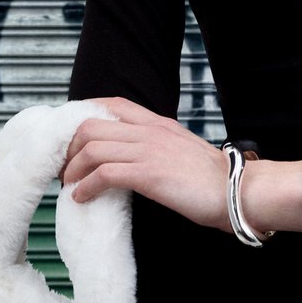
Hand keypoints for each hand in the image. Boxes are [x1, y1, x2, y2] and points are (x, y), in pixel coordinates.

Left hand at [62, 97, 231, 230]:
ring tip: (70, 185)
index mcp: (158, 123)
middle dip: (70, 147)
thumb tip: (135, 158)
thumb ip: (159, 146)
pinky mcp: (149, 174)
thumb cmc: (212, 179)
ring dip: (72, 168)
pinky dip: (85, 187)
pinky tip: (82, 198)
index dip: (84, 117)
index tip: (72, 139)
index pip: (112, 105)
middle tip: (65, 167)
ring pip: (92, 147)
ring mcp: (149, 150)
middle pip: (92, 125)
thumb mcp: (182, 150)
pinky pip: (104, 174)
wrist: (236, 190)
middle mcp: (150, 131)